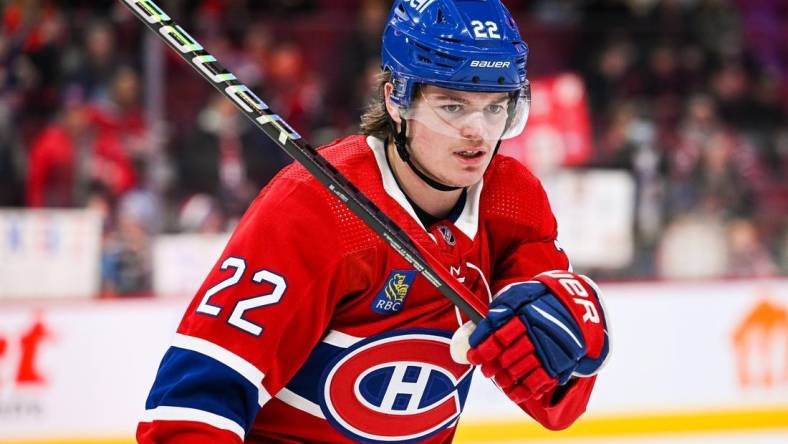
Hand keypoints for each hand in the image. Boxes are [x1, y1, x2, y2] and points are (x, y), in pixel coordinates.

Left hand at [463, 271, 609, 402]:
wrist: (576, 305)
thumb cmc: (538, 299)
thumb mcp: (520, 294)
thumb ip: (501, 309)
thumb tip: (482, 328)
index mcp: (526, 314)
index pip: (500, 336)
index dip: (484, 348)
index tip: (474, 355)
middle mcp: (539, 332)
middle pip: (510, 355)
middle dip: (493, 366)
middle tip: (486, 371)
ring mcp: (551, 348)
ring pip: (524, 369)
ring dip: (507, 378)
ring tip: (498, 381)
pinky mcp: (562, 361)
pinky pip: (542, 380)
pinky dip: (526, 389)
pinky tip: (514, 393)